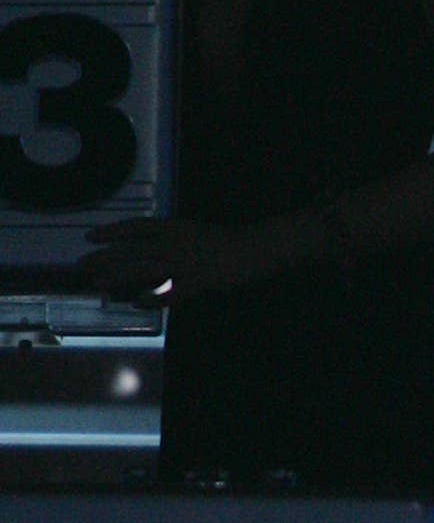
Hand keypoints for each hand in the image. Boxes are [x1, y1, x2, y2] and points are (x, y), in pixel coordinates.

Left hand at [79, 218, 268, 306]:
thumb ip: (169, 238)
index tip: (91, 236)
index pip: (137, 227)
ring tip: (99, 283)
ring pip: (143, 270)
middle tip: (83, 264)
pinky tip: (137, 302)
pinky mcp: (195, 283)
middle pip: (133, 250)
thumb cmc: (224, 239)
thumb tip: (143, 247)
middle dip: (106, 257)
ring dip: (118, 277)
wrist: (253, 249)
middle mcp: (176, 244)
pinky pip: (167, 293)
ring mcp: (184, 264)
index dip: (112, 231)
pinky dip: (151, 298)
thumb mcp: (193, 231)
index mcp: (176, 227)